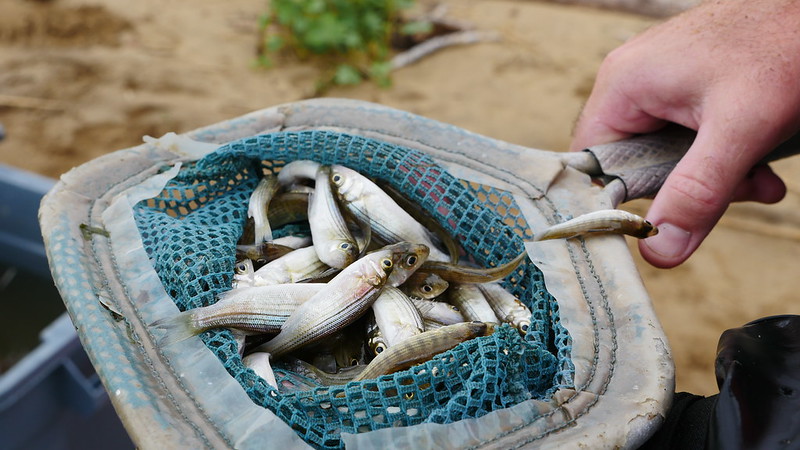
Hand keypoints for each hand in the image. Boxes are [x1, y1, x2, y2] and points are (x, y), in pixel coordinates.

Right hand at [571, 0, 799, 267]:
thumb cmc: (782, 45)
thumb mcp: (740, 129)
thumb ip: (698, 192)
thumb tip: (658, 251)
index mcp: (623, 86)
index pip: (592, 164)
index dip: (619, 202)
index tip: (659, 226)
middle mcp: (631, 84)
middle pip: (634, 165)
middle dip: (687, 190)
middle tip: (738, 191)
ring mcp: (658, 85)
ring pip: (666, 157)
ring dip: (712, 178)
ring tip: (759, 176)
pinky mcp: (684, 89)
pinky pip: (686, 140)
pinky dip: (721, 158)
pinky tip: (758, 161)